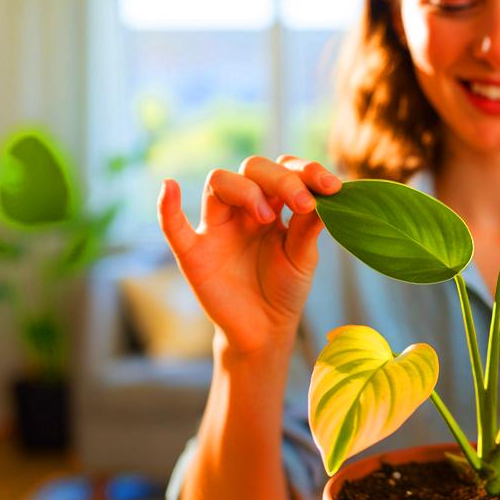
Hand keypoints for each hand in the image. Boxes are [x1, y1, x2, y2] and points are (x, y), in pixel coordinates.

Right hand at [157, 155, 341, 355]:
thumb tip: (326, 194)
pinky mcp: (194, 253)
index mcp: (274, 204)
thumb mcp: (303, 258)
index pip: (284, 169)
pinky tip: (169, 186)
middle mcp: (243, 207)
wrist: (264, 330)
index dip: (306, 171)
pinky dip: (167, 207)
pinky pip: (173, 226)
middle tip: (302, 204)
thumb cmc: (285, 288)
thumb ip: (309, 227)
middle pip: (253, 168)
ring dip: (244, 190)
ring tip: (267, 217)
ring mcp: (217, 227)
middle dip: (280, 179)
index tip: (332, 186)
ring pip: (219, 182)